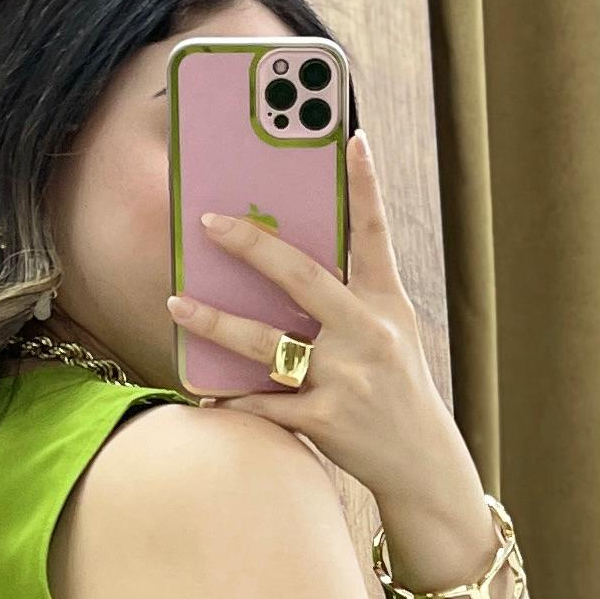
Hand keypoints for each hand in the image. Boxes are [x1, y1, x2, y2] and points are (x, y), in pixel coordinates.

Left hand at [165, 133, 484, 553]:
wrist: (425, 464)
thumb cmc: (397, 389)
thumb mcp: (391, 334)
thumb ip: (350, 298)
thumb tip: (286, 260)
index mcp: (387, 305)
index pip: (375, 233)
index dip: (365, 184)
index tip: (351, 135)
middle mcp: (369, 335)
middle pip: (303, 278)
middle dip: (253, 246)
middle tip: (208, 220)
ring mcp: (347, 379)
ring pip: (268, 344)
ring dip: (215, 323)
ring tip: (174, 304)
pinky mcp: (327, 422)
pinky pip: (265, 404)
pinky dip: (232, 398)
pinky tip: (203, 391)